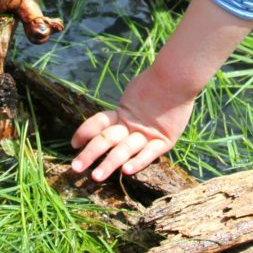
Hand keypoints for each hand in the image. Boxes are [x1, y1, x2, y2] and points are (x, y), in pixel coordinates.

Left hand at [70, 66, 195, 180]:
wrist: (178, 76)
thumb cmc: (159, 81)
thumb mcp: (136, 93)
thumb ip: (127, 108)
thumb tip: (116, 116)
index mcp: (124, 112)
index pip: (99, 122)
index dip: (84, 132)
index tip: (73, 143)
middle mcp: (132, 124)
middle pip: (106, 139)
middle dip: (89, 154)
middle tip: (75, 168)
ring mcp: (148, 133)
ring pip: (124, 150)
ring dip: (109, 163)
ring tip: (95, 177)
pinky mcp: (165, 140)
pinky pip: (150, 153)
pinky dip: (138, 161)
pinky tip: (126, 171)